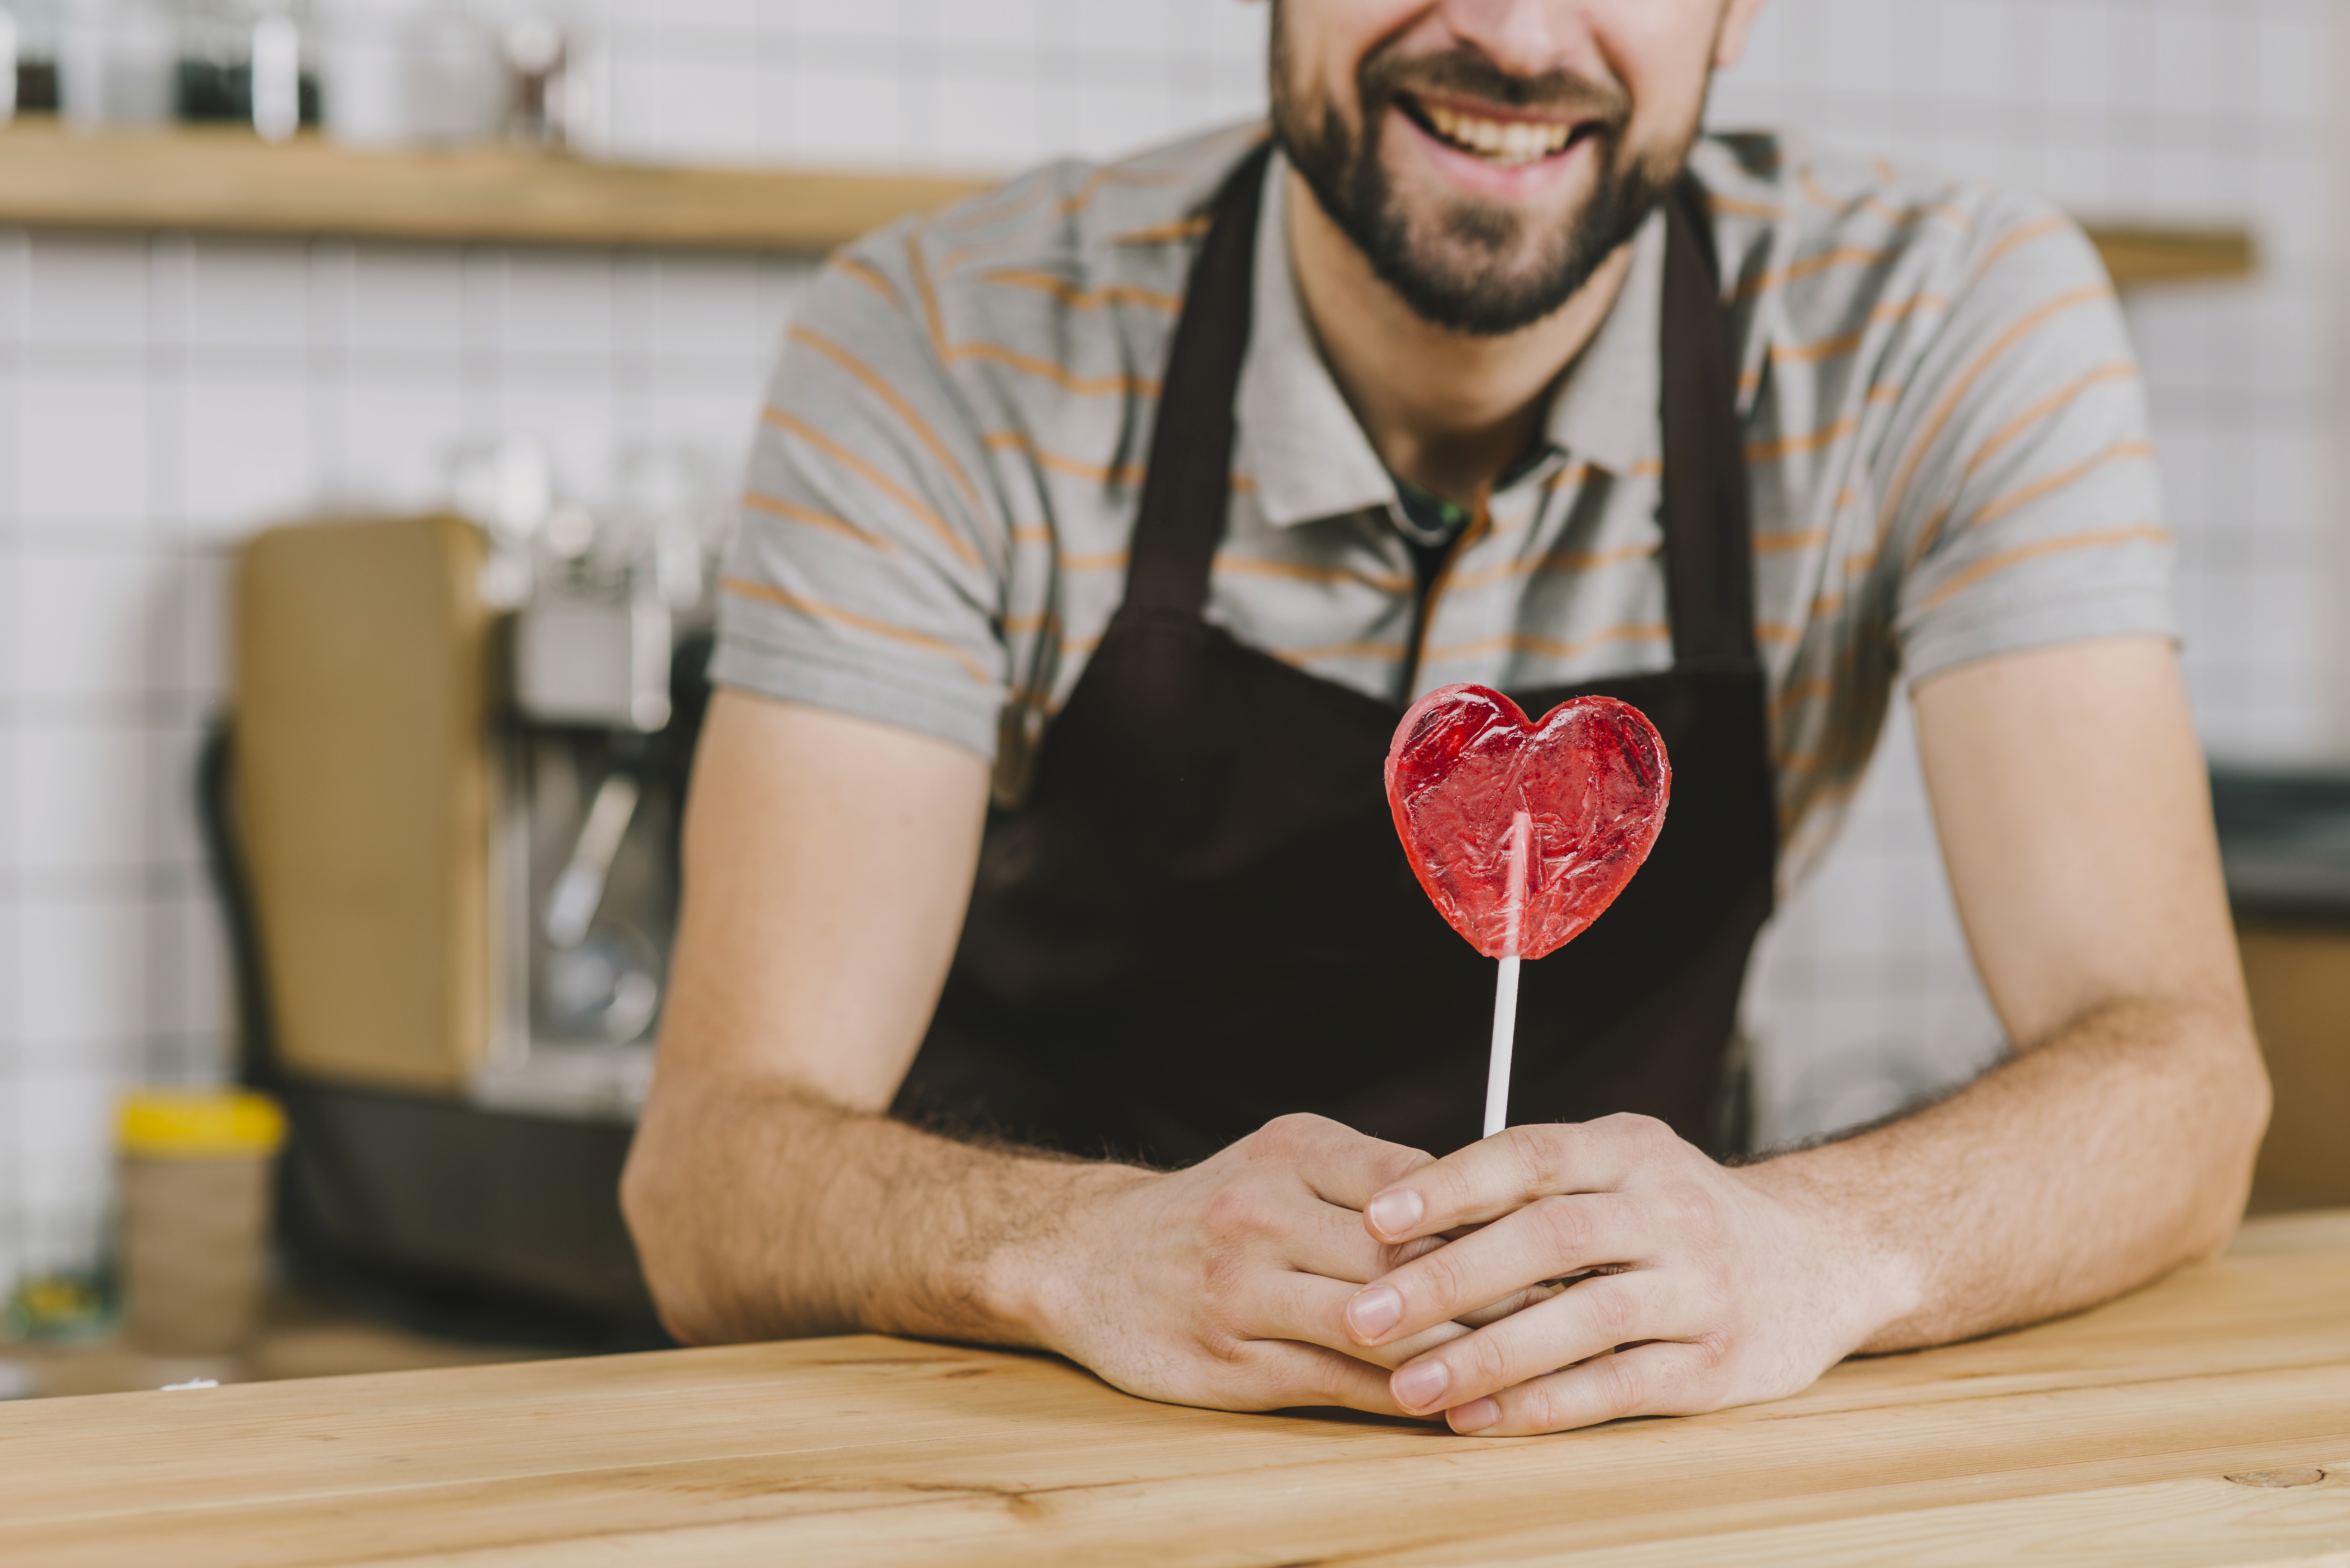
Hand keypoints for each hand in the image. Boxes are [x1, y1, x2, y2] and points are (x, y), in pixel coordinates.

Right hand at [1014, 1113, 1548, 1415]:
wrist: (1086, 1257)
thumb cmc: (1212, 1209)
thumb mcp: (1286, 1159)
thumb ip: (1377, 1178)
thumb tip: (1493, 1203)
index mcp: (1294, 1151)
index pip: (1423, 1184)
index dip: (1500, 1218)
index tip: (1567, 1242)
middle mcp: (1265, 1213)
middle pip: (1411, 1260)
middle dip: (1501, 1291)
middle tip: (1578, 1310)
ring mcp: (1245, 1291)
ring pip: (1384, 1329)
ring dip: (1467, 1354)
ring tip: (1536, 1365)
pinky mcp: (1234, 1362)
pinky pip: (1344, 1384)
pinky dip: (1411, 1399)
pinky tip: (1460, 1405)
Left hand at [1340, 1114, 1908, 1434]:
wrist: (1824, 1257)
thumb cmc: (1682, 1212)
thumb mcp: (1621, 1165)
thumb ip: (1534, 1182)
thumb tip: (1406, 1214)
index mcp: (1631, 1149)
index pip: (1530, 1155)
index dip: (1450, 1185)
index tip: (1375, 1219)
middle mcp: (1669, 1210)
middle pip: (1546, 1238)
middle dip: (1446, 1279)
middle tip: (1364, 1313)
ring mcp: (1700, 1288)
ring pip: (1581, 1320)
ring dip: (1486, 1356)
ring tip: (1408, 1386)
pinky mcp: (1718, 1363)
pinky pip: (1619, 1385)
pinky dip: (1545, 1405)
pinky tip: (1481, 1418)